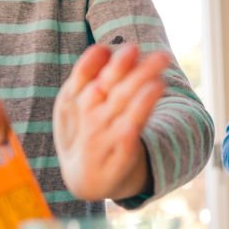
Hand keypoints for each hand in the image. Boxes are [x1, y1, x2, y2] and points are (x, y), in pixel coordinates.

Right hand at [52, 44, 169, 200]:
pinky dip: (140, 113)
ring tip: (157, 72)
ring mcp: (103, 141)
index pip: (81, 78)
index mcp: (72, 103)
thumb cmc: (85, 132)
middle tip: (136, 48)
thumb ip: (89, 75)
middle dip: (121, 69)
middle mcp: (88, 120)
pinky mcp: (121, 158)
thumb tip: (104, 48)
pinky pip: (130, 135)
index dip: (91, 63)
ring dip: (138, 88)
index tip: (105, 48)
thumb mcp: (75, 105)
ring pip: (122, 109)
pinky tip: (155, 92)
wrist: (87, 180)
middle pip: (106, 89)